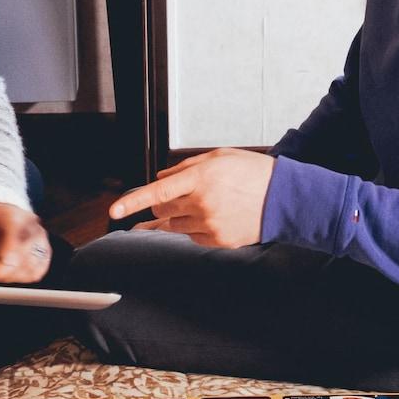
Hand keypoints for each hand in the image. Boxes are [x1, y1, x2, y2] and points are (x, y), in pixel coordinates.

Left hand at [0, 202, 51, 284]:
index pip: (17, 232)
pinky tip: (8, 274)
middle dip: (4, 271)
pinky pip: (35, 273)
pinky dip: (20, 278)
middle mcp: (32, 228)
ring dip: (10, 276)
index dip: (9, 251)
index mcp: (14, 216)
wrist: (2, 214)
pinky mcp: (44, 255)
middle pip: (25, 254)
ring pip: (30, 268)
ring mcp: (41, 242)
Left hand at [108, 148, 274, 248]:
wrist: (283, 198)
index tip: (115, 210)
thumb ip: (185, 167)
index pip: (157, 193)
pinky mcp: (218, 241)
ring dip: (181, 215)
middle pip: (162, 210)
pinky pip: (192, 236)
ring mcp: (210, 225)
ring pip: (175, 224)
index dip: (132, 202)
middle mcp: (202, 203)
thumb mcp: (219, 157)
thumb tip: (161, 178)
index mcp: (200, 178)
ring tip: (207, 204)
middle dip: (164, 203)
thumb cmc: (253, 174)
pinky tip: (217, 215)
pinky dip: (196, 227)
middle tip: (184, 194)